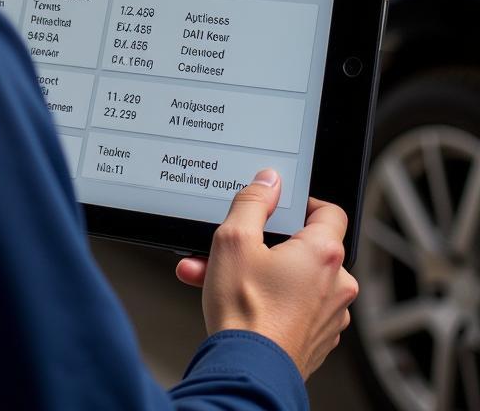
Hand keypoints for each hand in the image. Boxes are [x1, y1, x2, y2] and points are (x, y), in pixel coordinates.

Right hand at [175, 169, 358, 379]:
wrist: (249, 371)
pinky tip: (233, 300)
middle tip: (230, 246)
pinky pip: (293, 305)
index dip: (304, 203)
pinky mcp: (317, 337)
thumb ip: (253, 201)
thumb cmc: (245, 312)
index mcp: (323, 254)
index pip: (329, 211)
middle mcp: (337, 284)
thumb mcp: (235, 239)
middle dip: (260, 243)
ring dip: (256, 272)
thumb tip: (269, 180)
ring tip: (215, 275)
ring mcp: (330, 315)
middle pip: (302, 247)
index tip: (280, 206)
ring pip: (292, 278)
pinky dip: (266, 298)